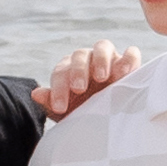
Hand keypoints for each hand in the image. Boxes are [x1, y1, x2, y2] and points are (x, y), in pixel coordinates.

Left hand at [24, 41, 138, 118]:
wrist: (109, 118)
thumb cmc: (85, 114)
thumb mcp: (68, 113)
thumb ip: (51, 103)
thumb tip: (35, 93)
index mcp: (69, 69)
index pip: (61, 73)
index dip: (59, 90)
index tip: (60, 108)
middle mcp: (88, 60)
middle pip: (80, 55)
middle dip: (78, 71)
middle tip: (79, 89)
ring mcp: (109, 58)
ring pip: (103, 46)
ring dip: (101, 60)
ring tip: (102, 77)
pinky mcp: (129, 63)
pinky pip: (131, 53)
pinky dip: (128, 59)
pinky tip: (125, 74)